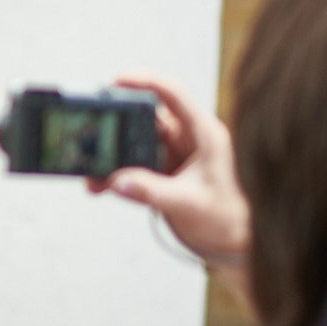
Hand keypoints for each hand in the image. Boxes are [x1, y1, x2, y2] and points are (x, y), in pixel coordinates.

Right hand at [88, 72, 251, 277]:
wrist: (235, 245)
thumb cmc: (228, 220)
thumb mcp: (188, 204)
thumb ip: (152, 191)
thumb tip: (117, 181)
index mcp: (204, 134)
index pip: (173, 95)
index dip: (145, 82)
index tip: (117, 80)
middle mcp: (188, 140)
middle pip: (146, 117)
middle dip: (117, 122)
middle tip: (93, 128)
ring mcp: (173, 156)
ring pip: (135, 142)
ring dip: (112, 153)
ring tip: (92, 169)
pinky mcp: (162, 174)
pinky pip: (133, 164)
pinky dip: (116, 172)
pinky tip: (101, 184)